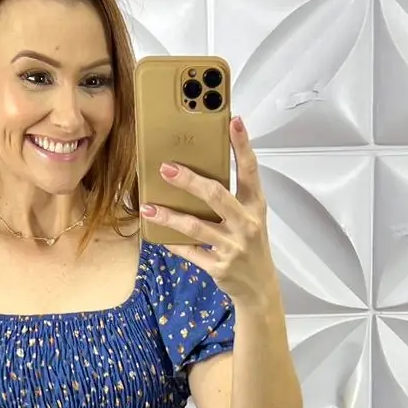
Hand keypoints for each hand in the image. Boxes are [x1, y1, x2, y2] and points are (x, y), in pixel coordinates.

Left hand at [140, 115, 276, 309]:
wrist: (259, 287)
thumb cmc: (250, 244)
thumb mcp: (250, 218)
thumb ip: (232, 196)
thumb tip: (198, 172)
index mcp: (256, 206)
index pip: (250, 170)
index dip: (243, 145)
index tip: (234, 121)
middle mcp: (246, 224)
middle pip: (216, 195)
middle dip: (189, 181)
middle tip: (165, 168)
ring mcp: (233, 246)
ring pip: (196, 226)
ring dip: (169, 216)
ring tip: (148, 208)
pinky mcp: (219, 266)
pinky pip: (190, 252)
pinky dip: (173, 243)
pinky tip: (157, 234)